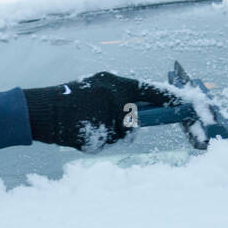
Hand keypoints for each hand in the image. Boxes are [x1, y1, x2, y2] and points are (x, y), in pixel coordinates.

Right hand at [23, 71, 181, 151]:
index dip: (169, 98)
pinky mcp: (98, 134)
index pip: (150, 90)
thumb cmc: (68, 99)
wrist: (42, 109)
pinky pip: (103, 144)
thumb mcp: (94, 88)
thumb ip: (116, 96)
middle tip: (106, 123)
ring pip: (120, 136)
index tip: (185, 103)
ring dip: (107, 135)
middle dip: (124, 128)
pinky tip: (78, 132)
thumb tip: (140, 109)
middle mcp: (115, 98)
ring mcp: (107, 117)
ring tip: (85, 124)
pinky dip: (92, 142)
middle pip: (134, 122)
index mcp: (115, 83)